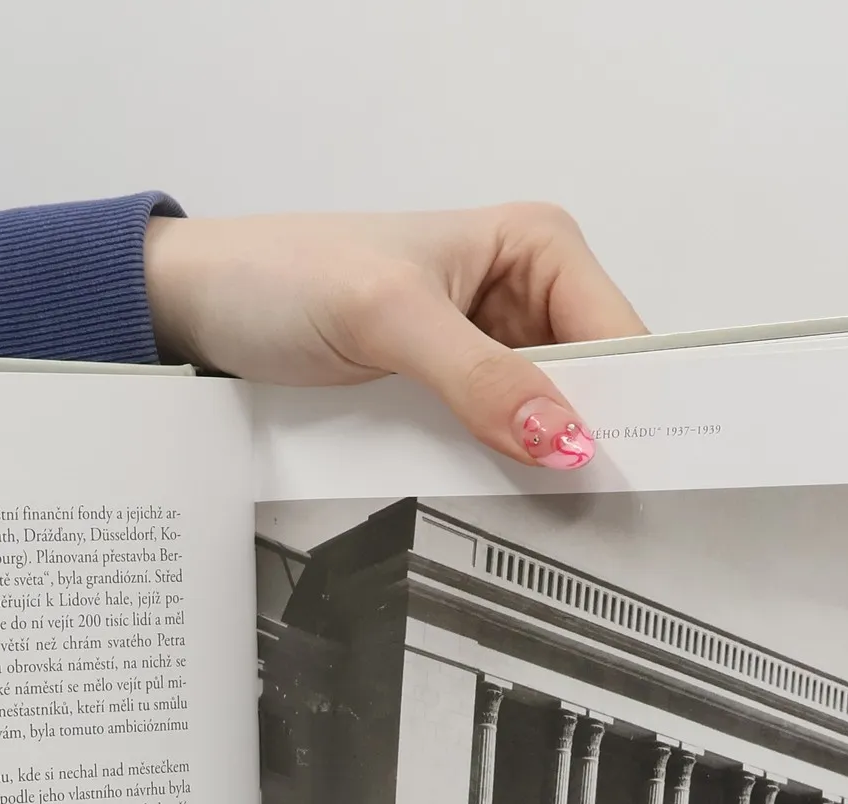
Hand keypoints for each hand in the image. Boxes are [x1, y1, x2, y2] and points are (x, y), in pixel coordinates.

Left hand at [143, 204, 645, 468]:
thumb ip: (478, 378)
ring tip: (555, 516)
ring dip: (541, 467)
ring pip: (545, 425)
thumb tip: (559, 436)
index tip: (641, 471)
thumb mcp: (389, 320)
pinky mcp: (449, 395)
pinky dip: (498, 473)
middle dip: (589, 441)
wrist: (206, 307)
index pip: (620, 336)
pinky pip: (495, 444)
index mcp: (537, 245)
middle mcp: (524, 293)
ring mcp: (488, 349)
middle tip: (599, 510)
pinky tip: (501, 501)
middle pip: (593, 386)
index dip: (635, 406)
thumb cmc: (286, 276)